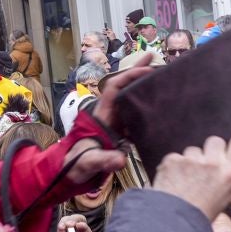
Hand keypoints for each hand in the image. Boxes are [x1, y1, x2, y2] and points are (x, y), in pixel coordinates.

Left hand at [66, 64, 150, 181]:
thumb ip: (103, 160)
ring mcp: (114, 123)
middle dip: (137, 72)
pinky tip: (158, 104)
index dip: (129, 76)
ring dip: (143, 86)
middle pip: (124, 87)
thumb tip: (121, 160)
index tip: (147, 71)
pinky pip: (133, 114)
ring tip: (160, 74)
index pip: (114, 87)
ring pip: (129, 99)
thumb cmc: (76, 164)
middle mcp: (109, 114)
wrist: (70, 173)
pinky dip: (145, 105)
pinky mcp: (119, 133)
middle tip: (154, 57)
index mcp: (102, 115)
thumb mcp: (89, 162)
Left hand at [153, 134, 230, 218]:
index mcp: (230, 173)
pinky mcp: (173, 161)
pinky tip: (174, 180)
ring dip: (192, 160)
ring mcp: (191, 161)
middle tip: (206, 167)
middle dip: (211, 151)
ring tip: (188, 179)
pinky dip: (175, 166)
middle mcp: (212, 164)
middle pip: (216, 141)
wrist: (173, 224)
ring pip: (194, 149)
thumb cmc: (201, 214)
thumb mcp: (226, 197)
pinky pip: (176, 156)